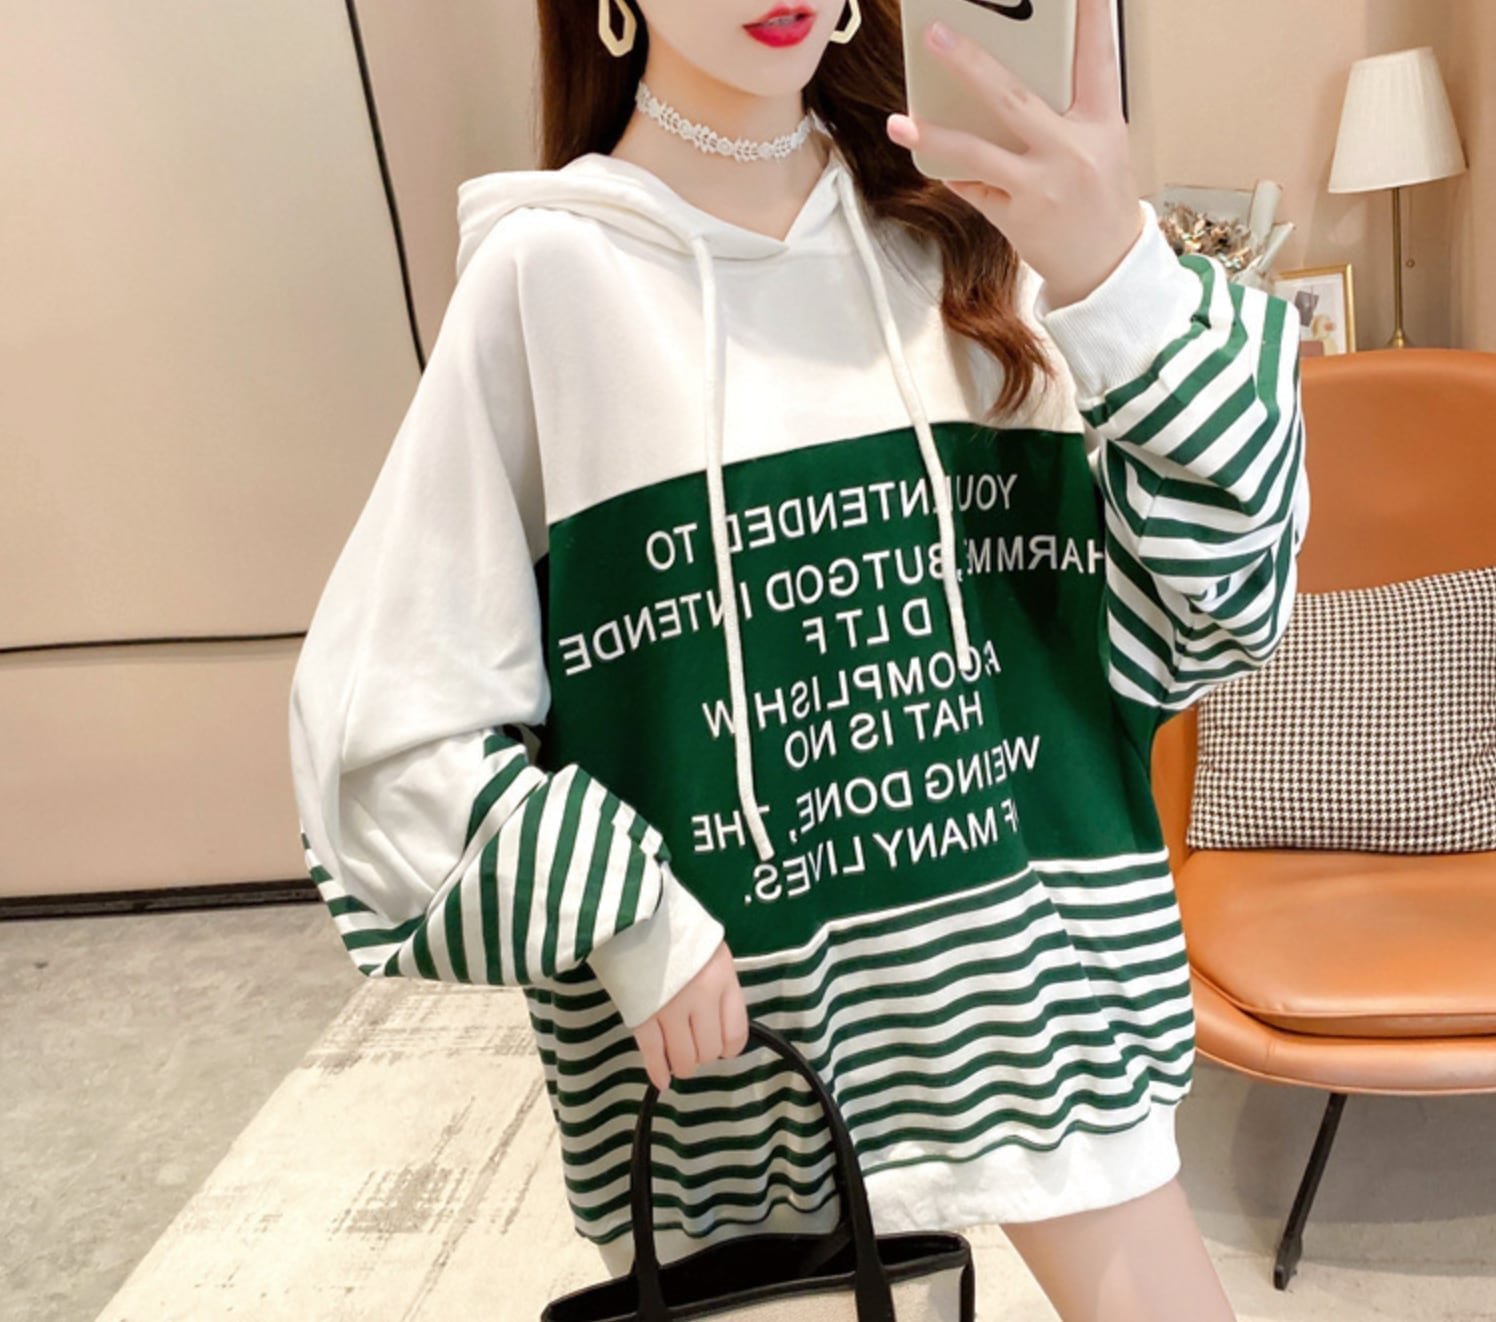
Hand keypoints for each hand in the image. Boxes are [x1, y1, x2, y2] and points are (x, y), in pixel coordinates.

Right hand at [632, 938, 749, 1091]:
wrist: (634, 913)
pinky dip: (658, 1071)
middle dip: (702, 1055)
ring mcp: (670, 1008)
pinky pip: (653, 1054)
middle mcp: (701, 997)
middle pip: (709, 1050)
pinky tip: (661, 1080)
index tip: (721, 1047)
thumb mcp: (710, 949)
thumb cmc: (675, 927)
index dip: (728, 1047)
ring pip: (683, 1059)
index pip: (735, 1032)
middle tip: (694, 1047)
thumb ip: (719, 983)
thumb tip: (719, 1019)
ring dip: (682, 1065)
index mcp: (722, 978)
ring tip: (678, 1061)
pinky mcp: (641, 1014)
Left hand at [885, 0, 1143, 309]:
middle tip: (935, 35)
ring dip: (934, 133)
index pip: (1097, 59)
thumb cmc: (1099, 198)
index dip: (1090, 19)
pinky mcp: (1018, 217)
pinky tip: (939, 164)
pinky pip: (973, 187)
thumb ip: (1067, 113)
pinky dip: (956, 174)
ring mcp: (1042, 186)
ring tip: (899, 121)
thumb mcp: (1102, 146)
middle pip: (1013, 97)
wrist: (1105, 267)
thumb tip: (1003, 83)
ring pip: (978, 151)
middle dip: (970, 63)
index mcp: (1102, 123)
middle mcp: (1072, 151)